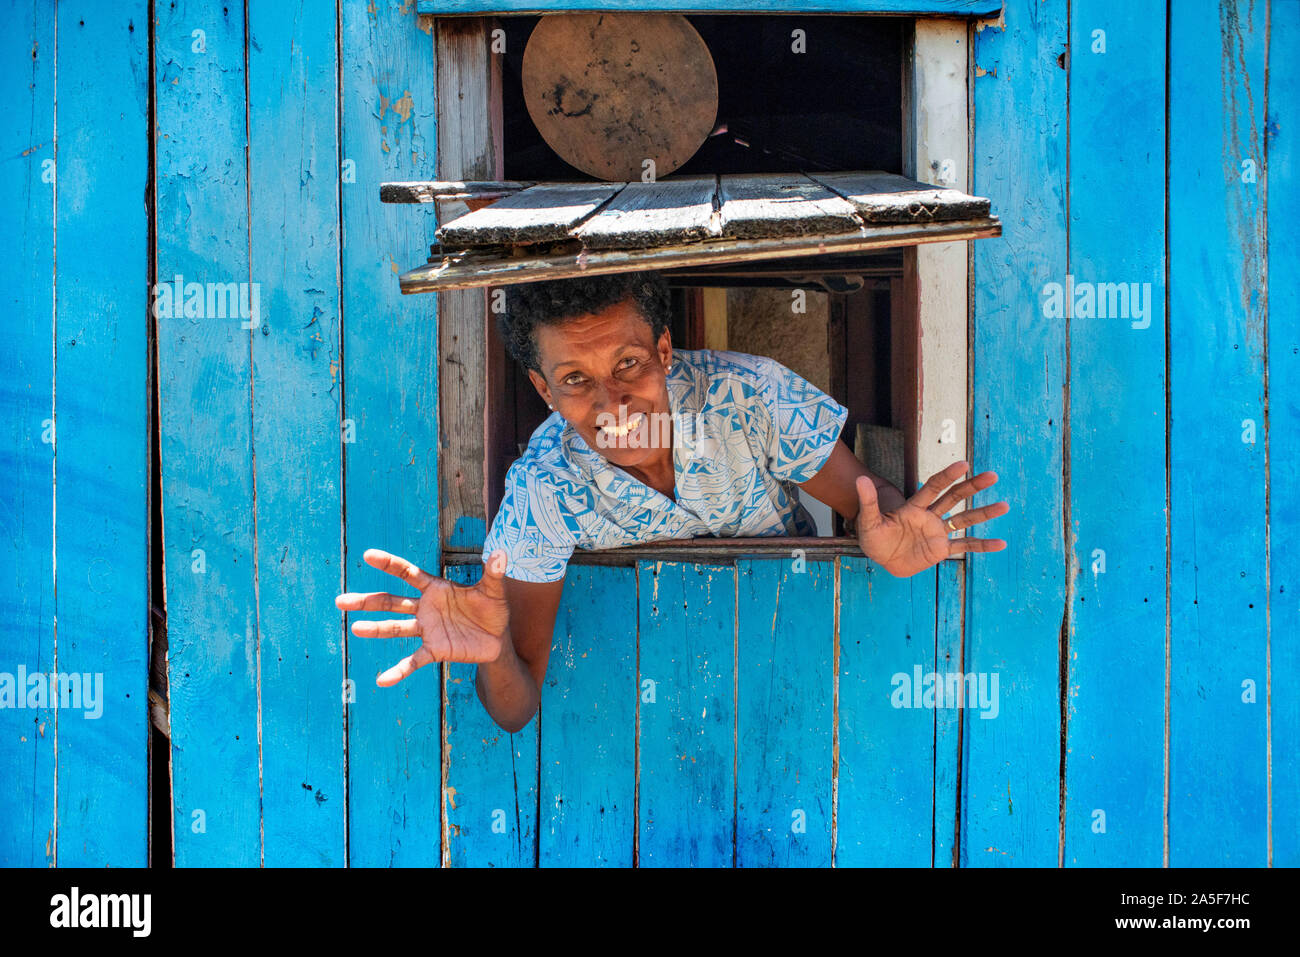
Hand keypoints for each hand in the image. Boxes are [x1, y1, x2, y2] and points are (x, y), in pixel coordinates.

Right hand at [335, 548, 511, 685]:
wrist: (498, 639)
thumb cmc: (492, 609)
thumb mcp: (494, 590)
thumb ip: (495, 572)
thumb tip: (503, 553)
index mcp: (436, 589)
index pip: (408, 573)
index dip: (390, 564)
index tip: (368, 555)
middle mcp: (426, 608)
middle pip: (392, 602)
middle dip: (367, 601)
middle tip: (340, 601)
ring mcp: (428, 630)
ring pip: (396, 629)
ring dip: (377, 630)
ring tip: (356, 629)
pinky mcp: (435, 650)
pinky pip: (413, 661)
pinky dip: (399, 671)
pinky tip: (382, 680)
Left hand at [853, 461, 1008, 577]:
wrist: (880, 558)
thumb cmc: (873, 537)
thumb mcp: (867, 521)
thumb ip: (867, 501)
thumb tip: (859, 479)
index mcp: (914, 507)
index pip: (934, 487)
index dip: (948, 476)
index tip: (963, 465)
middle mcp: (930, 516)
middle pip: (954, 498)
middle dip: (972, 487)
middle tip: (992, 476)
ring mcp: (937, 532)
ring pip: (964, 520)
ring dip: (983, 513)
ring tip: (1004, 506)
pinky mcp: (941, 549)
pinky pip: (964, 546)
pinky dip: (982, 545)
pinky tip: (1000, 543)